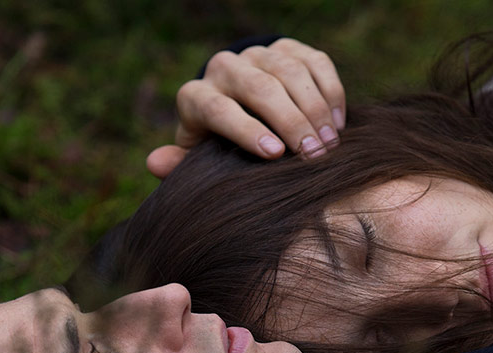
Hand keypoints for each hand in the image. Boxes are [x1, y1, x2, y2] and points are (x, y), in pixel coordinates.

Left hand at [146, 38, 345, 177]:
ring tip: (330, 144)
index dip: (246, 131)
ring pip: (290, 72)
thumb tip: (155, 163)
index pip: (218, 108)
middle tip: (315, 155)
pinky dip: (331, 93)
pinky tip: (338, 125)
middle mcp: (223, 67)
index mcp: (196, 96)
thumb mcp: (199, 161)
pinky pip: (316, 62)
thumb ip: (180, 165)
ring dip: (315, 109)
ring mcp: (258, 54)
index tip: (276, 154)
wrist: (238, 112)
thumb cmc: (218, 150)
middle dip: (291, 122)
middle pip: (259, 87)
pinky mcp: (289, 48)